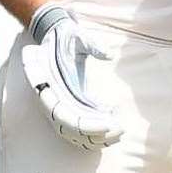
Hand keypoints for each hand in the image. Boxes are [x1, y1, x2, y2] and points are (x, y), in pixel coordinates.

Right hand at [21, 3, 123, 149]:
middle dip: (97, 133)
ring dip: (97, 136)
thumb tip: (109, 54)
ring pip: (75, 133)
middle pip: (72, 130)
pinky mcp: (69, 105)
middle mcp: (53, 101)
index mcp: (50, 86)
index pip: (66, 117)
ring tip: (120, 129)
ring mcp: (60, 105)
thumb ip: (92, 45)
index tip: (108, 123)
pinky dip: (95, 130)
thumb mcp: (79, 36)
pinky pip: (79, 126)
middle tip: (121, 129)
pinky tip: (114, 119)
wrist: (57, 35)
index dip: (87, 125)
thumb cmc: (67, 37)